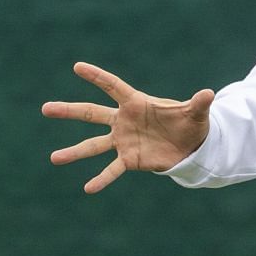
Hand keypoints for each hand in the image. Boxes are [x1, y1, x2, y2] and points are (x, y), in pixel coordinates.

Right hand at [42, 62, 214, 193]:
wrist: (189, 145)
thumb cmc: (189, 122)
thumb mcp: (196, 113)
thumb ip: (198, 104)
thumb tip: (210, 94)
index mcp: (136, 102)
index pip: (112, 86)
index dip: (96, 76)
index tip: (77, 67)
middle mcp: (123, 120)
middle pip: (91, 113)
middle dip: (69, 111)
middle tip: (45, 108)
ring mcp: (123, 140)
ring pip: (93, 145)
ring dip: (74, 151)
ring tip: (54, 158)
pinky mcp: (129, 159)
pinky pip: (112, 169)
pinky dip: (101, 179)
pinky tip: (88, 189)